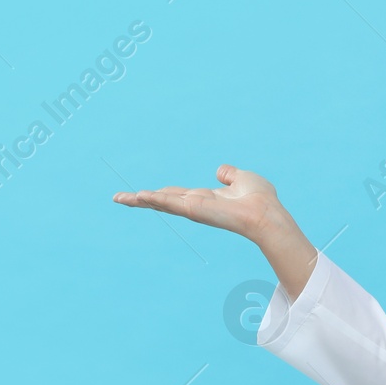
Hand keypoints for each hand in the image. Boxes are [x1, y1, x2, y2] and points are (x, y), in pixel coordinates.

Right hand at [113, 164, 281, 241]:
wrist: (266, 213)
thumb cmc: (260, 199)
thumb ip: (230, 174)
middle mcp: (196, 205)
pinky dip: (154, 199)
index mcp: (205, 199)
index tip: (142, 194)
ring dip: (140, 200)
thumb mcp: (243, 179)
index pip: (177, 195)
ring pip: (161, 202)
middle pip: (163, 200)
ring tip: (119, 198)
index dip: (160, 193)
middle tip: (118, 198)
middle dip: (141, 200)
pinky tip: (138, 196)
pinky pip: (171, 203)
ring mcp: (194, 209)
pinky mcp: (195, 210)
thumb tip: (220, 171)